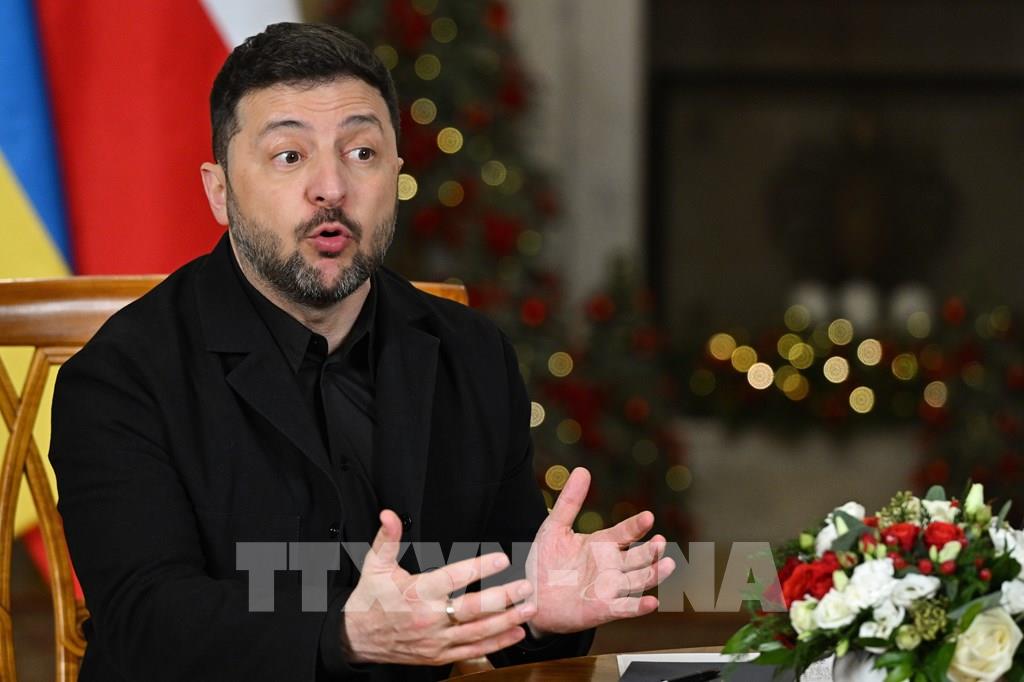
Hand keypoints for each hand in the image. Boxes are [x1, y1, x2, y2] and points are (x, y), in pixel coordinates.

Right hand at [343, 509, 536, 665]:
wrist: (358, 638)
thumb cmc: (371, 597)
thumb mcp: (375, 564)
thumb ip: (388, 538)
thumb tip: (390, 513)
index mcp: (417, 592)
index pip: (453, 578)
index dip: (479, 568)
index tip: (502, 558)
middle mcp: (430, 617)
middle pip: (472, 609)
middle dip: (503, 598)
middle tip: (525, 586)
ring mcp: (436, 640)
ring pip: (478, 632)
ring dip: (507, 620)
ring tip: (529, 608)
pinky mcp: (439, 655)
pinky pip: (472, 651)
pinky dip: (496, 644)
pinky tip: (516, 633)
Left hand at [526, 468, 675, 634]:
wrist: (533, 597)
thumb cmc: (547, 562)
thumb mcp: (555, 528)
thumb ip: (569, 502)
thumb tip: (582, 470)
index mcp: (603, 544)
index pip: (625, 532)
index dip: (637, 525)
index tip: (648, 517)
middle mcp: (611, 566)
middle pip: (638, 557)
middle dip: (650, 550)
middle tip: (660, 542)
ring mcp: (610, 588)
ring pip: (638, 580)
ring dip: (654, 573)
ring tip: (668, 564)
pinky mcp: (603, 610)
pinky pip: (625, 608)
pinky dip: (639, 606)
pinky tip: (653, 602)